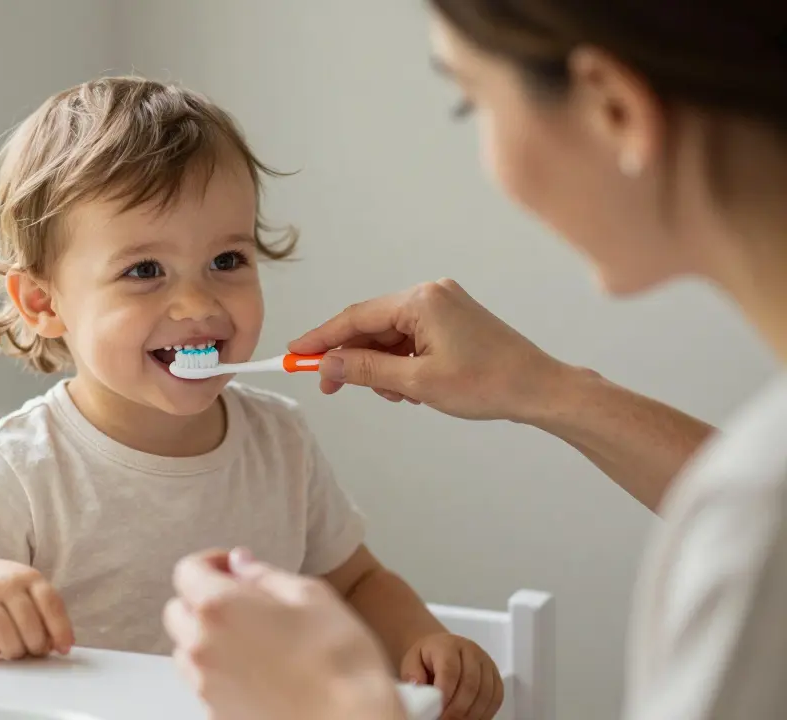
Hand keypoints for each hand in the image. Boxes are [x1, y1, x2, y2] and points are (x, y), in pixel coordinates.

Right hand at [0, 557, 74, 659]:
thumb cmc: (6, 591)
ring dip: (12, 650)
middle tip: (34, 652)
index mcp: (29, 577)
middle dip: (35, 644)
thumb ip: (47, 614)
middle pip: (27, 620)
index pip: (50, 602)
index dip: (60, 629)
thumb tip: (63, 645)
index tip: (64, 649)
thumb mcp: (29, 591)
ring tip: (15, 653)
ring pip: (1, 629)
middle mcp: (6, 583)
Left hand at [164, 549, 405, 719]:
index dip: (211, 563)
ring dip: (208, 638)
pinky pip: (205, 684)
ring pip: (187, 650)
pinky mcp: (215, 714)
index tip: (233, 567)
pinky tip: (259, 671)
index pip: (187, 570)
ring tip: (253, 639)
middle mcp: (201, 646)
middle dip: (203, 600)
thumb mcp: (311, 596)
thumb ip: (265, 575)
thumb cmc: (338, 663)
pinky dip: (221, 671)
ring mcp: (205, 686)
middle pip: (178, 611)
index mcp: (218, 606)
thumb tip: (243, 565)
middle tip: (243, 601)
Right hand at [289, 279, 566, 422]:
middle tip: (331, 387)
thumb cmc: (489, 384)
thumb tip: (328, 364)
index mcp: (421, 300)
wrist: (541, 389)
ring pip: (390, 335)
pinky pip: (410, 338)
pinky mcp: (452, 320)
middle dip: (352, 358)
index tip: (294, 353)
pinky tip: (408, 387)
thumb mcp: (417, 382)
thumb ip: (367, 369)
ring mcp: (443, 305)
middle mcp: (430, 294)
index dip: (321, 337)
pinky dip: (401, 362)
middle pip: (371, 325)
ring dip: (381, 365)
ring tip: (395, 395)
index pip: (356, 317)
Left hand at [400, 633, 503, 719]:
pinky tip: (471, 717)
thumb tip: (417, 690)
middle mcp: (471, 651)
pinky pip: (496, 697)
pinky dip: (485, 712)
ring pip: (486, 693)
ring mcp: (486, 663)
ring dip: (471, 713)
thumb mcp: (411, 661)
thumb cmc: (427, 657)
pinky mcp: (495, 675)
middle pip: (470, 685)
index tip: (438, 710)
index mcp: (448, 645)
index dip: (445, 694)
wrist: (440, 648)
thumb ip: (412, 675)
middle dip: (458, 709)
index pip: (450, 671)